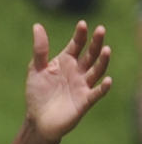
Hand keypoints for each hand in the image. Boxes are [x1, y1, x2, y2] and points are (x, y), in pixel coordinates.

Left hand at [25, 21, 111, 141]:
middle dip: (96, 42)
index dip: (80, 35)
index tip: (82, 24)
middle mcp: (78, 71)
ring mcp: (82, 86)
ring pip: (96, 71)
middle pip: (90, 54)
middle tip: (101, 30)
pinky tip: (107, 80)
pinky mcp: (84, 101)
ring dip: (102, 61)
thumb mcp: (36, 69)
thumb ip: (40, 49)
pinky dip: (102, 87)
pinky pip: (96, 93)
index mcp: (66, 62)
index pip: (76, 45)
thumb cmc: (37, 93)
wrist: (37, 119)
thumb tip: (37, 25)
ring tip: (106, 50)